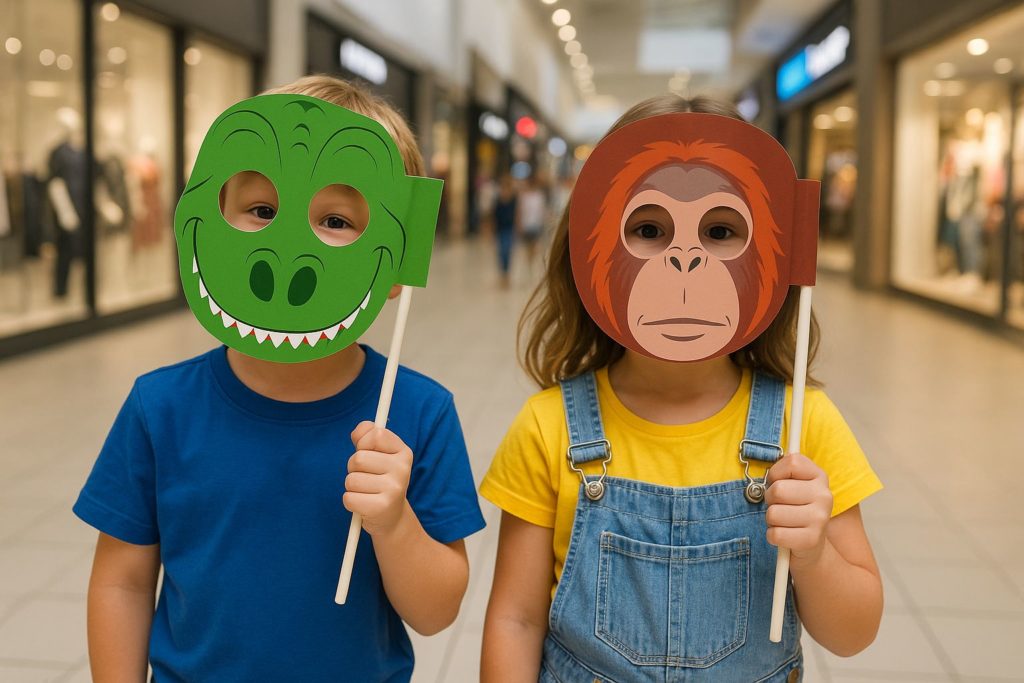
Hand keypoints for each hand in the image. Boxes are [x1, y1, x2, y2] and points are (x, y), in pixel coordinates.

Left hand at [344, 422, 412, 536]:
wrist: (392, 517)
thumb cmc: (380, 480)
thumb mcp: (379, 454)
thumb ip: (367, 436)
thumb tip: (357, 432)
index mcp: (404, 452)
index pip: (377, 434)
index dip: (363, 442)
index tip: (367, 451)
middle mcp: (403, 469)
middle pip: (359, 458)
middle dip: (354, 468)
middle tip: (366, 477)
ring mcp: (394, 489)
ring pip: (351, 479)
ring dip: (352, 486)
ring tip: (366, 491)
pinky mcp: (381, 507)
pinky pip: (349, 498)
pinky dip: (350, 502)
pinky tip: (364, 504)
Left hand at [765, 453, 832, 566]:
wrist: (811, 542)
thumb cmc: (795, 507)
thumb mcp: (793, 482)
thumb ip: (783, 470)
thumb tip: (771, 471)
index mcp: (819, 476)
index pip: (792, 462)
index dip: (776, 473)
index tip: (779, 482)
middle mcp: (824, 496)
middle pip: (778, 490)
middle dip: (769, 499)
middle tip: (779, 505)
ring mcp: (820, 518)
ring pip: (774, 513)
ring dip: (771, 519)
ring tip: (782, 520)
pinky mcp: (812, 540)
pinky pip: (776, 534)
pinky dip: (772, 535)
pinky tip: (784, 534)